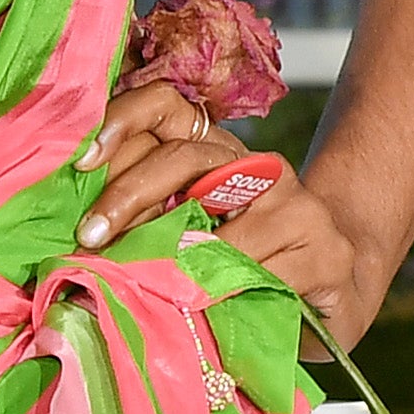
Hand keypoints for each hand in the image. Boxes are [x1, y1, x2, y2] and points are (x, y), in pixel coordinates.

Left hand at [74, 66, 377, 337]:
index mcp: (216, 152)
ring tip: (143, 286)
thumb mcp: (186, 236)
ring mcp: (297, 204)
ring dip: (176, 263)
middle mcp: (258, 166)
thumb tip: (80, 235)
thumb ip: (147, 222)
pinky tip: (204, 307)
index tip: (80, 162)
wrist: (333, 294)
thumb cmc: (242, 268)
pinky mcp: (325, 249)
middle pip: (186, 158)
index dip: (121, 121)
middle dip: (129, 197)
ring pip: (222, 229)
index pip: (164, 105)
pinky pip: (261, 273)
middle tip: (90, 238)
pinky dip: (225, 293)